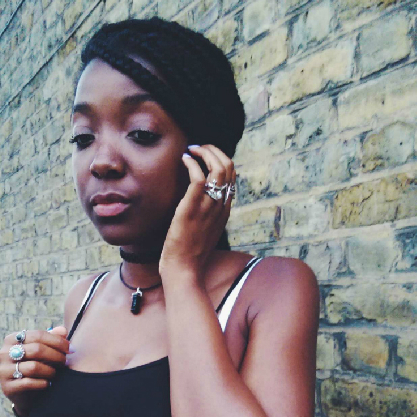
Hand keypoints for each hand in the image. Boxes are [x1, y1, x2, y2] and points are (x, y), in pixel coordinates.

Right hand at [0, 326, 69, 416]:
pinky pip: (29, 383)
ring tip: (55, 373)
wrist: (26, 394)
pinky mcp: (7, 386)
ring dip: (50, 371)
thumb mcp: (44, 351)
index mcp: (12, 339)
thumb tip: (63, 330)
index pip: (38, 335)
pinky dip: (43, 383)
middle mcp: (4, 353)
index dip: (58, 341)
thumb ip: (53, 338)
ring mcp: (3, 370)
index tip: (71, 349)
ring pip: (34, 367)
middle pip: (37, 349)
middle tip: (65, 362)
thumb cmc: (37, 367)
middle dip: (56, 356)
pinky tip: (48, 383)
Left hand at [159, 144, 235, 278]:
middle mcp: (221, 205)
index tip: (204, 156)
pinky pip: (199, 178)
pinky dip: (192, 163)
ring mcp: (209, 207)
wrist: (185, 269)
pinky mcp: (193, 208)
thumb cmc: (190, 253)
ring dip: (204, 152)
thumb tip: (198, 200)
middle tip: (197, 148)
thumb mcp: (205, 230)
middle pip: (229, 167)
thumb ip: (207, 213)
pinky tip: (183, 159)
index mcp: (225, 209)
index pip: (232, 176)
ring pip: (218, 169)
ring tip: (191, 149)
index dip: (220, 159)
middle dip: (214, 151)